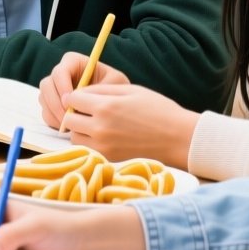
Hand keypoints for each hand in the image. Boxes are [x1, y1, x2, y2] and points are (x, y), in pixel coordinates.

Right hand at [38, 51, 129, 127]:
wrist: (116, 102)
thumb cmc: (117, 87)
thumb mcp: (115, 82)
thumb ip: (99, 87)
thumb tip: (82, 99)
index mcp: (73, 62)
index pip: (60, 71)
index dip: (62, 86)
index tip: (72, 101)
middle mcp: (60, 73)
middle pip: (46, 85)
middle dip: (55, 103)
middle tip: (68, 118)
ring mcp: (54, 89)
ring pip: (44, 99)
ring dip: (54, 114)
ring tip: (70, 126)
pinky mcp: (52, 104)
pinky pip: (46, 112)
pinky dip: (54, 121)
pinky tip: (68, 128)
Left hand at [57, 85, 199, 168]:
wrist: (179, 138)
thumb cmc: (158, 109)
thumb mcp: (130, 90)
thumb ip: (101, 90)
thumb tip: (78, 92)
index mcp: (105, 107)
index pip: (72, 99)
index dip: (75, 96)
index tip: (82, 98)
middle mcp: (100, 128)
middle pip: (69, 119)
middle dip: (75, 113)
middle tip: (88, 111)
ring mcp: (104, 146)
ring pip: (74, 137)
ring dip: (80, 130)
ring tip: (97, 125)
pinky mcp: (109, 159)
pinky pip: (87, 150)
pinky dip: (89, 143)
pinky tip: (104, 137)